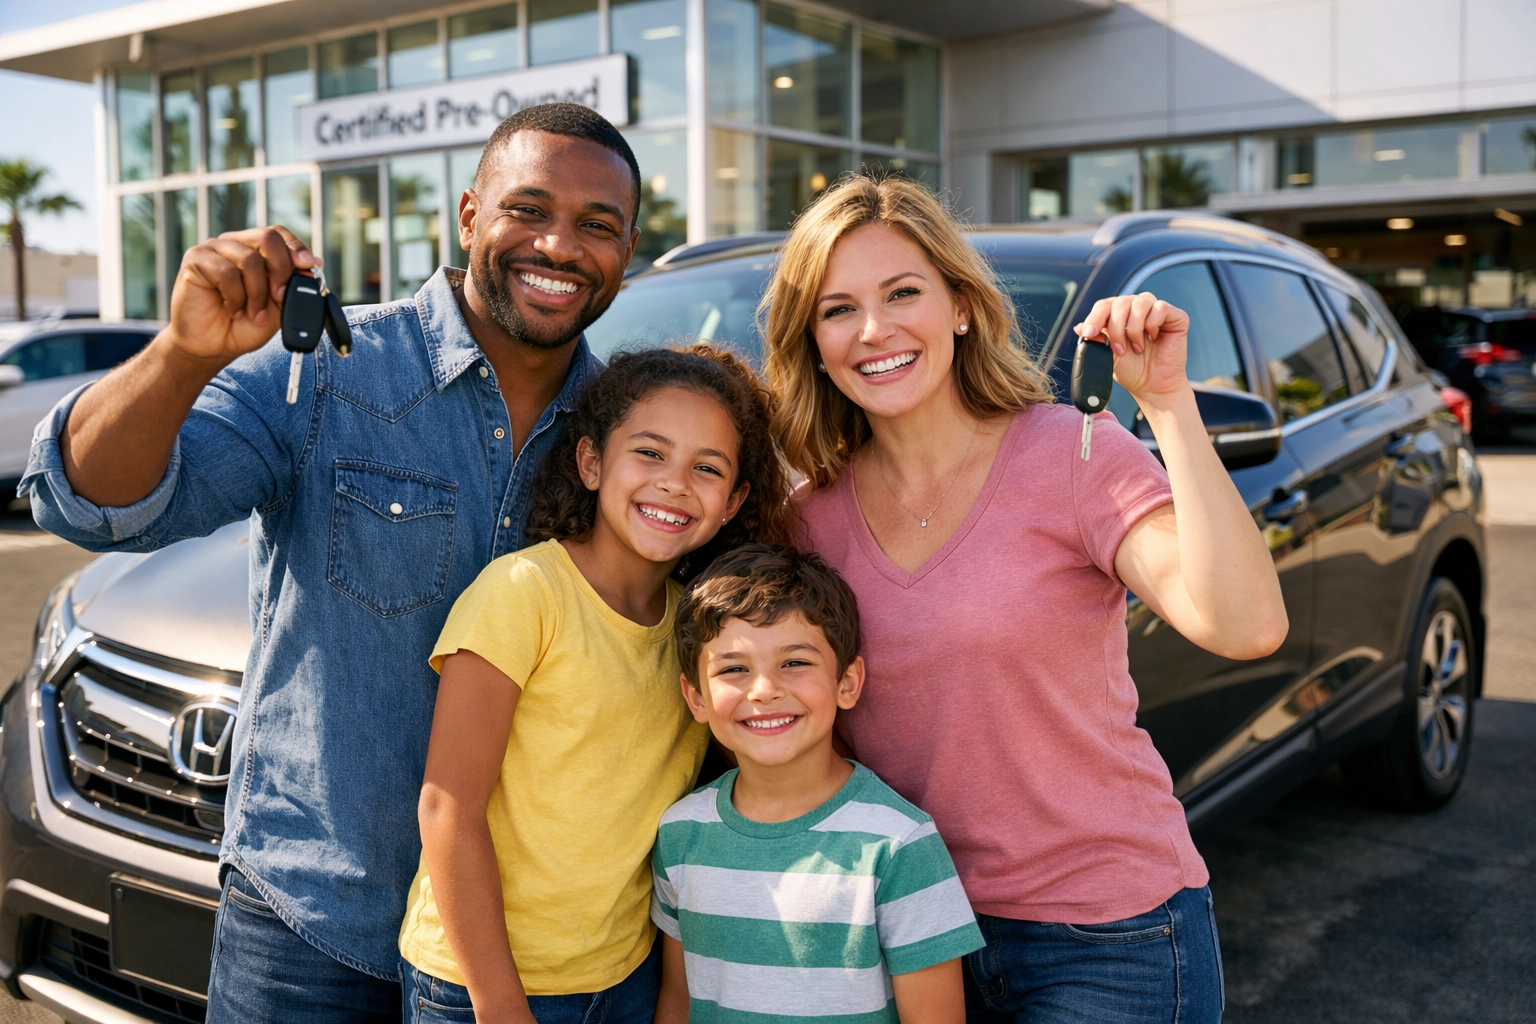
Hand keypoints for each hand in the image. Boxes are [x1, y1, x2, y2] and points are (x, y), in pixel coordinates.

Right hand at [162, 226, 318, 364]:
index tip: (308, 266)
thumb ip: (293, 286)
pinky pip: (226, 272)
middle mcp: (235, 244)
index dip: (295, 246)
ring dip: (257, 293)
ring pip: (249, 259)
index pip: (277, 233)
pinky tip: (233, 310)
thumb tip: (314, 263)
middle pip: (267, 238)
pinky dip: (236, 297)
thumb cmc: (243, 325)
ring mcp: (213, 249)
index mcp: (255, 250)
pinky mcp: (196, 260)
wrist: (212, 347)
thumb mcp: (279, 308)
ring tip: (253, 314)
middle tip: (279, 297)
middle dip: (281, 270)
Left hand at [1074, 292, 1190, 407]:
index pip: (1104, 305)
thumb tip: (1078, 327)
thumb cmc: (1132, 370)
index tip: (1089, 333)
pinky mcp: (1175, 317)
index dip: (1095, 317)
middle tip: (1119, 350)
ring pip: (1140, 302)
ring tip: (1137, 347)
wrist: (1153, 387)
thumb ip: (1096, 340)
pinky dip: (1153, 323)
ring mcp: (1156, 311)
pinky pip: (1161, 307)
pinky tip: (1153, 337)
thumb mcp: (1108, 355)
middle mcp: (1136, 309)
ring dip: (1134, 328)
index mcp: (1119, 315)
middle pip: (1120, 303)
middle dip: (1116, 328)